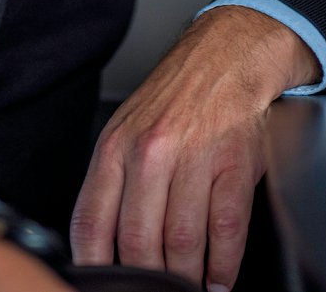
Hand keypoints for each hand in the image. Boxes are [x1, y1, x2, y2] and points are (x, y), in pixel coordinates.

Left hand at [70, 6, 318, 290]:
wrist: (226, 57)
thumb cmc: (175, 101)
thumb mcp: (126, 131)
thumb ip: (113, 184)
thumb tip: (103, 246)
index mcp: (115, 148)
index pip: (92, 223)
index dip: (96, 266)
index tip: (108, 285)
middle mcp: (150, 153)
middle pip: (138, 241)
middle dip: (147, 278)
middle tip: (155, 291)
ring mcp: (194, 159)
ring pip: (182, 242)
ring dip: (186, 279)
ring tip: (188, 290)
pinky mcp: (234, 165)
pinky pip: (226, 230)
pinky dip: (223, 267)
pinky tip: (219, 280)